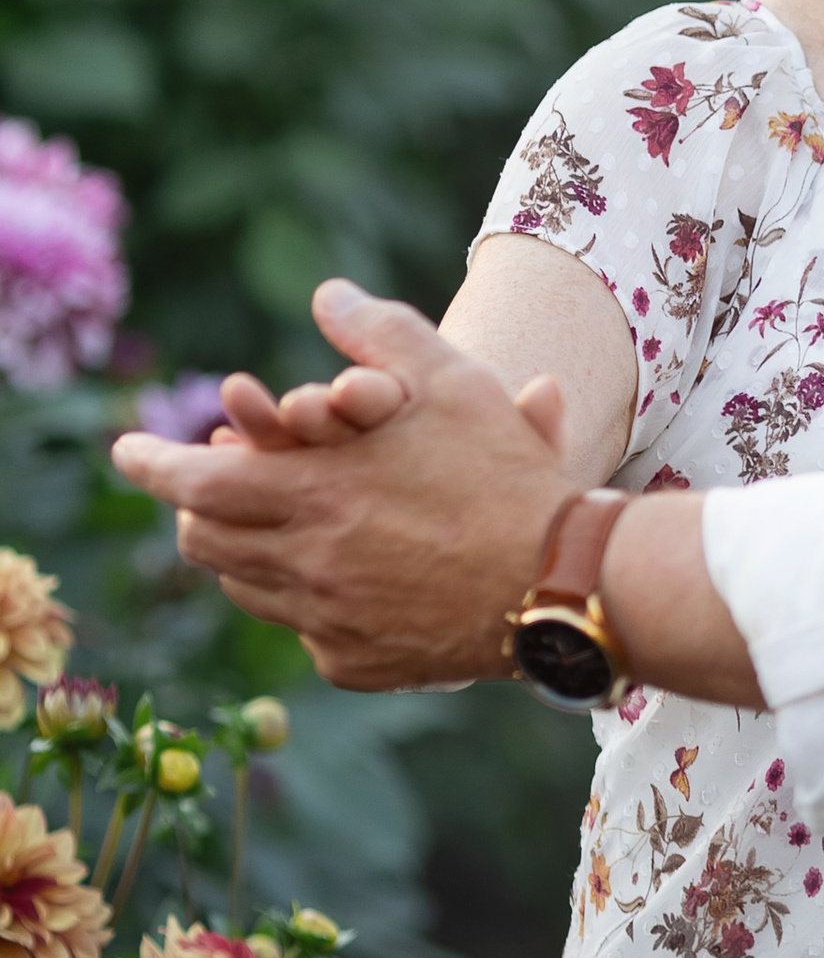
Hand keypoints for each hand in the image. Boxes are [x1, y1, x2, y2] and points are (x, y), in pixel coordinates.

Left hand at [112, 280, 574, 687]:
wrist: (562, 582)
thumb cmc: (508, 476)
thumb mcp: (452, 384)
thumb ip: (383, 333)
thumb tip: (327, 294)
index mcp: (315, 492)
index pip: (192, 482)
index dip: (152, 464)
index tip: (127, 451)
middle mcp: (308, 563)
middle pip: (205, 542)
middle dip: (193, 510)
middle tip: (204, 491)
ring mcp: (328, 622)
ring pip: (249, 590)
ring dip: (246, 555)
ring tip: (271, 528)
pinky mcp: (357, 664)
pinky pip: (304, 634)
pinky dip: (308, 605)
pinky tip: (345, 582)